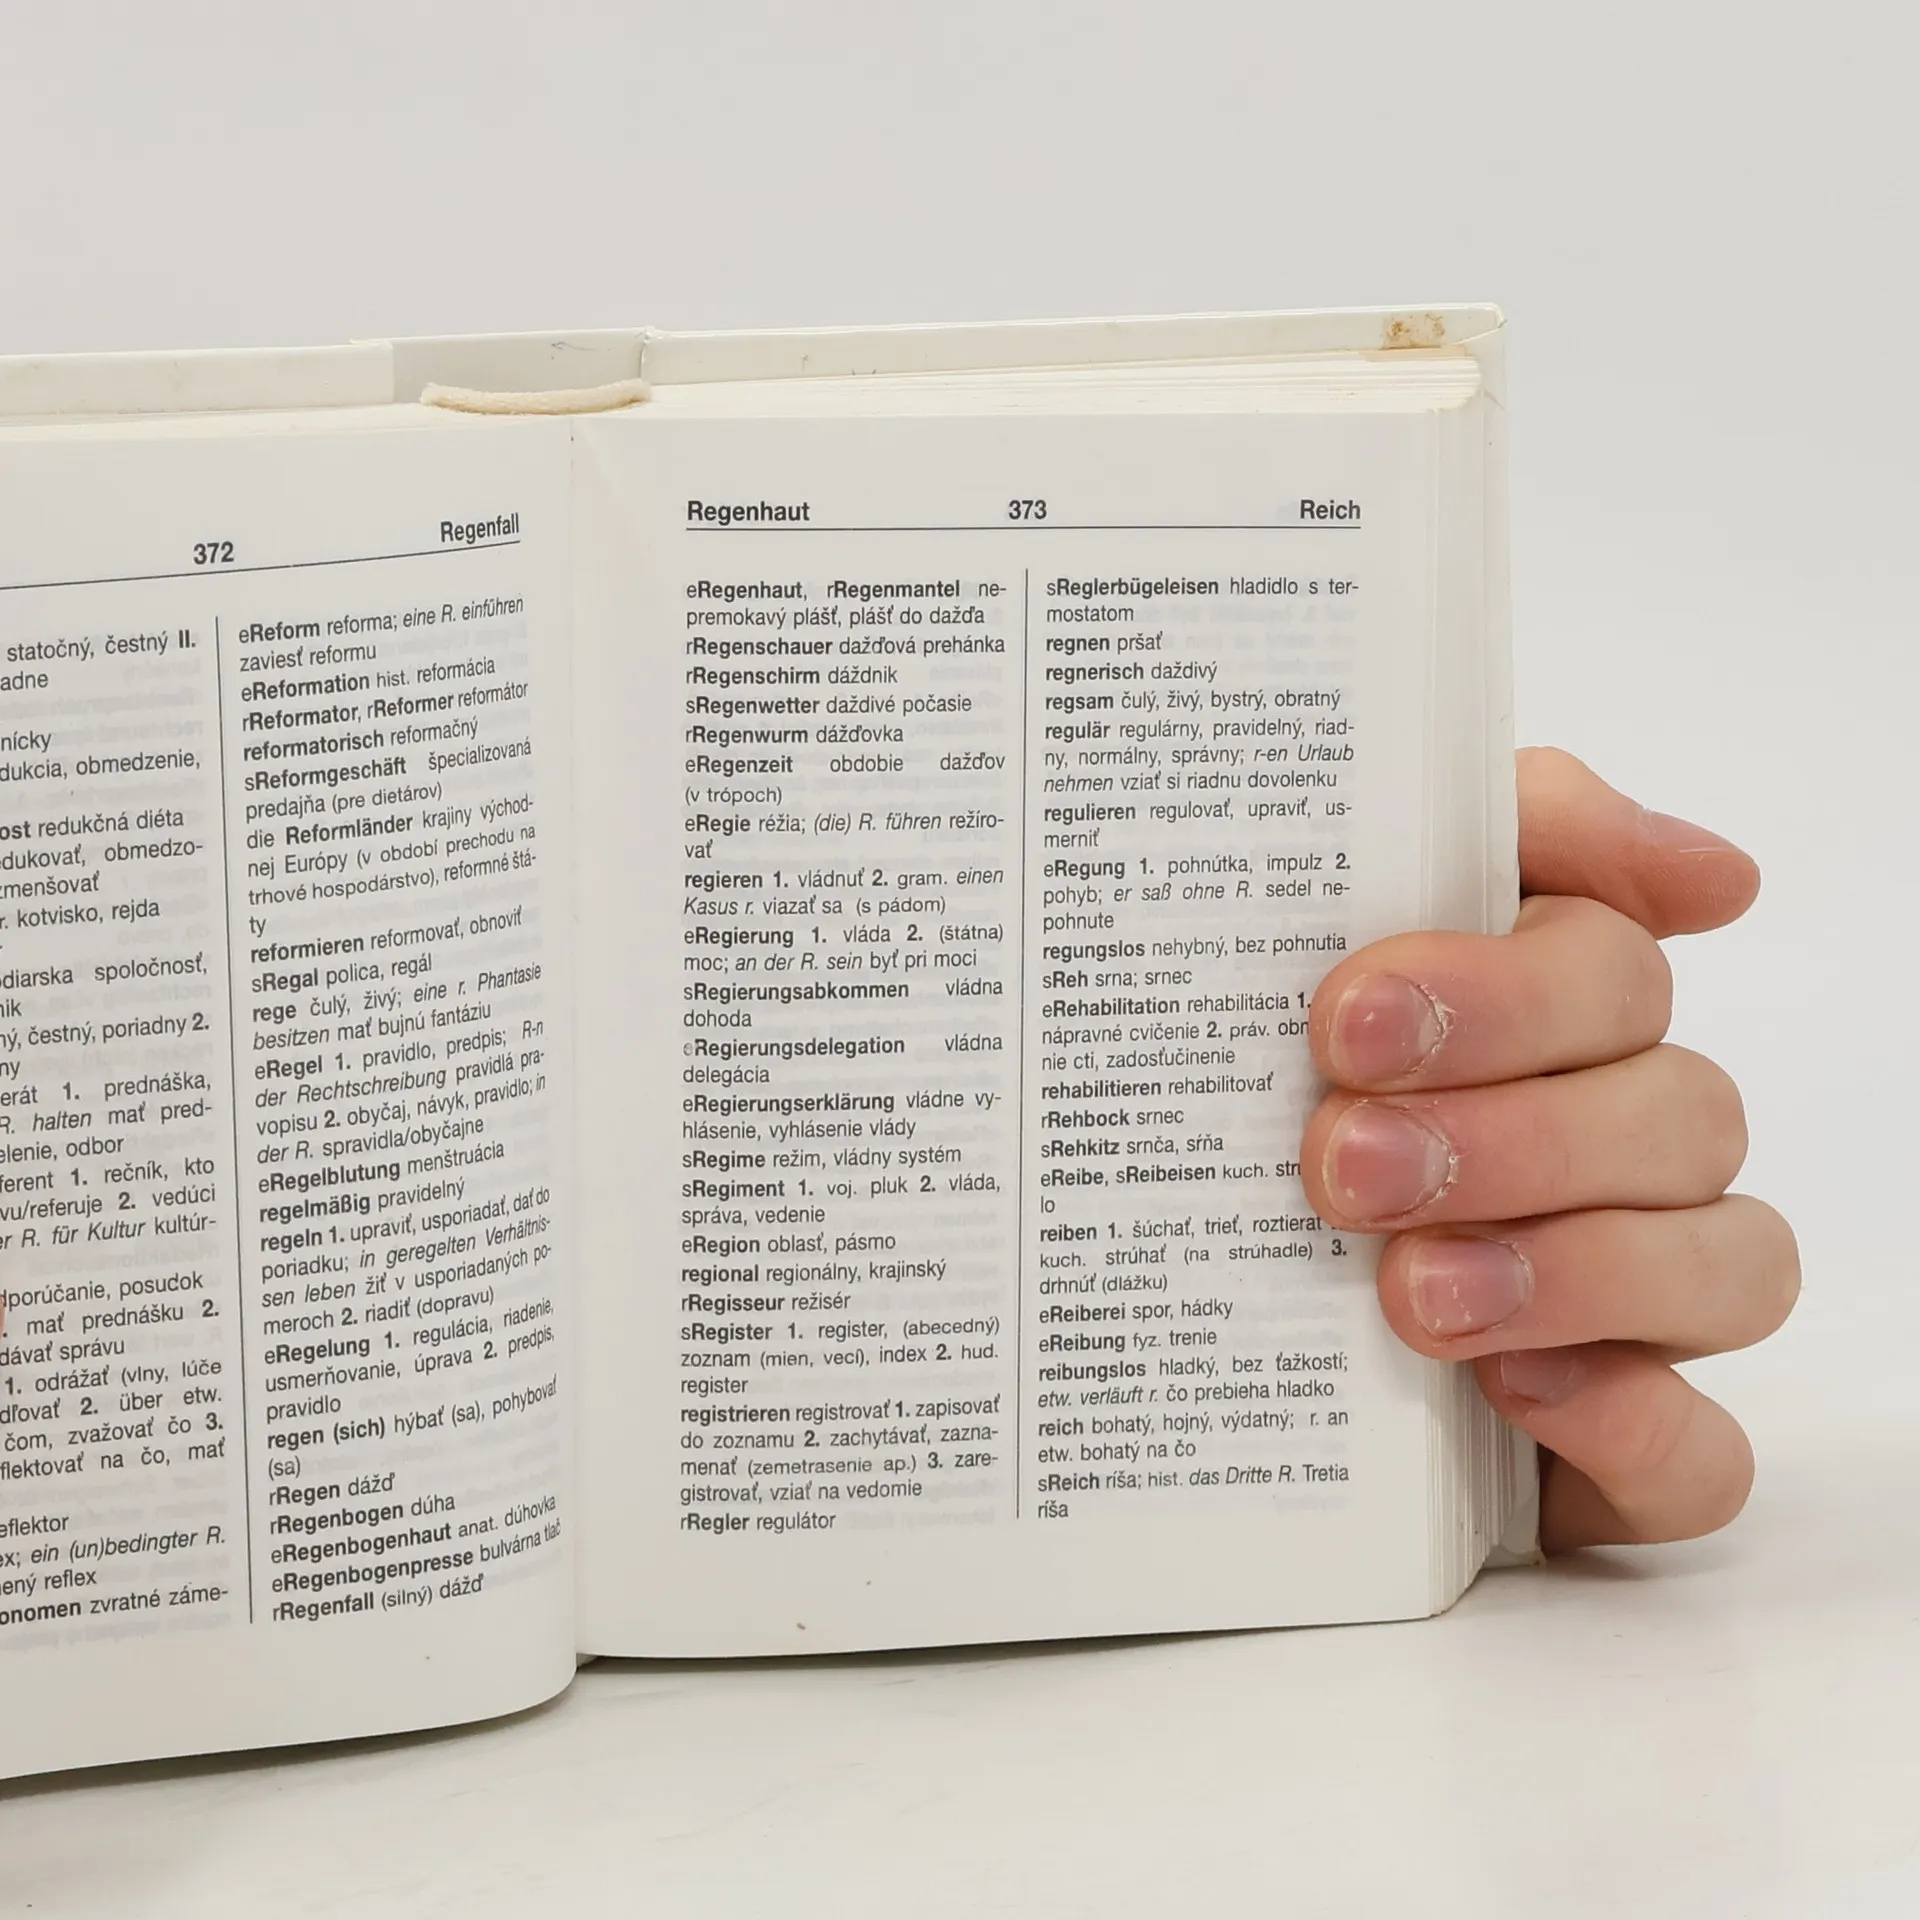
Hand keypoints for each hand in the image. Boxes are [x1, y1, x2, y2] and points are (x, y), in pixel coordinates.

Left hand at [1301, 748, 1797, 1549]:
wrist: (1177, 1306)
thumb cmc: (1273, 1092)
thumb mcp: (1331, 922)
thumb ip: (1519, 829)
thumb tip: (1717, 874)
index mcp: (1561, 1018)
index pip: (1612, 972)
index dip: (1502, 994)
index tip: (1350, 1021)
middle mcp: (1623, 1148)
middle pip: (1673, 1112)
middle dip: (1511, 1136)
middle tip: (1343, 1162)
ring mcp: (1641, 1302)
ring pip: (1730, 1265)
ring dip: (1575, 1269)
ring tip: (1408, 1289)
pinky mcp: (1622, 1446)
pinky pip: (1706, 1457)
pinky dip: (1634, 1424)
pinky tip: (1516, 1389)